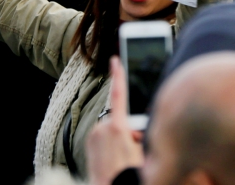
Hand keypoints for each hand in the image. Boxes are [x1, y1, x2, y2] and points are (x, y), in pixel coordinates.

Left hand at [86, 57, 143, 184]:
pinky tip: (115, 161)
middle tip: (136, 153)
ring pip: (112, 130)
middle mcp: (102, 128)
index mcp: (117, 128)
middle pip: (121, 120)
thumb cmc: (130, 176)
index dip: (118, 76)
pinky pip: (103, 138)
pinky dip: (110, 145)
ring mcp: (93, 136)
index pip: (118, 95)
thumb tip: (137, 130)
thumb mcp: (145, 153)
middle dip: (130, 131)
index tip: (114, 60)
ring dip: (120, 140)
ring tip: (125, 161)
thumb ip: (142, 134)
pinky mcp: (88, 143)